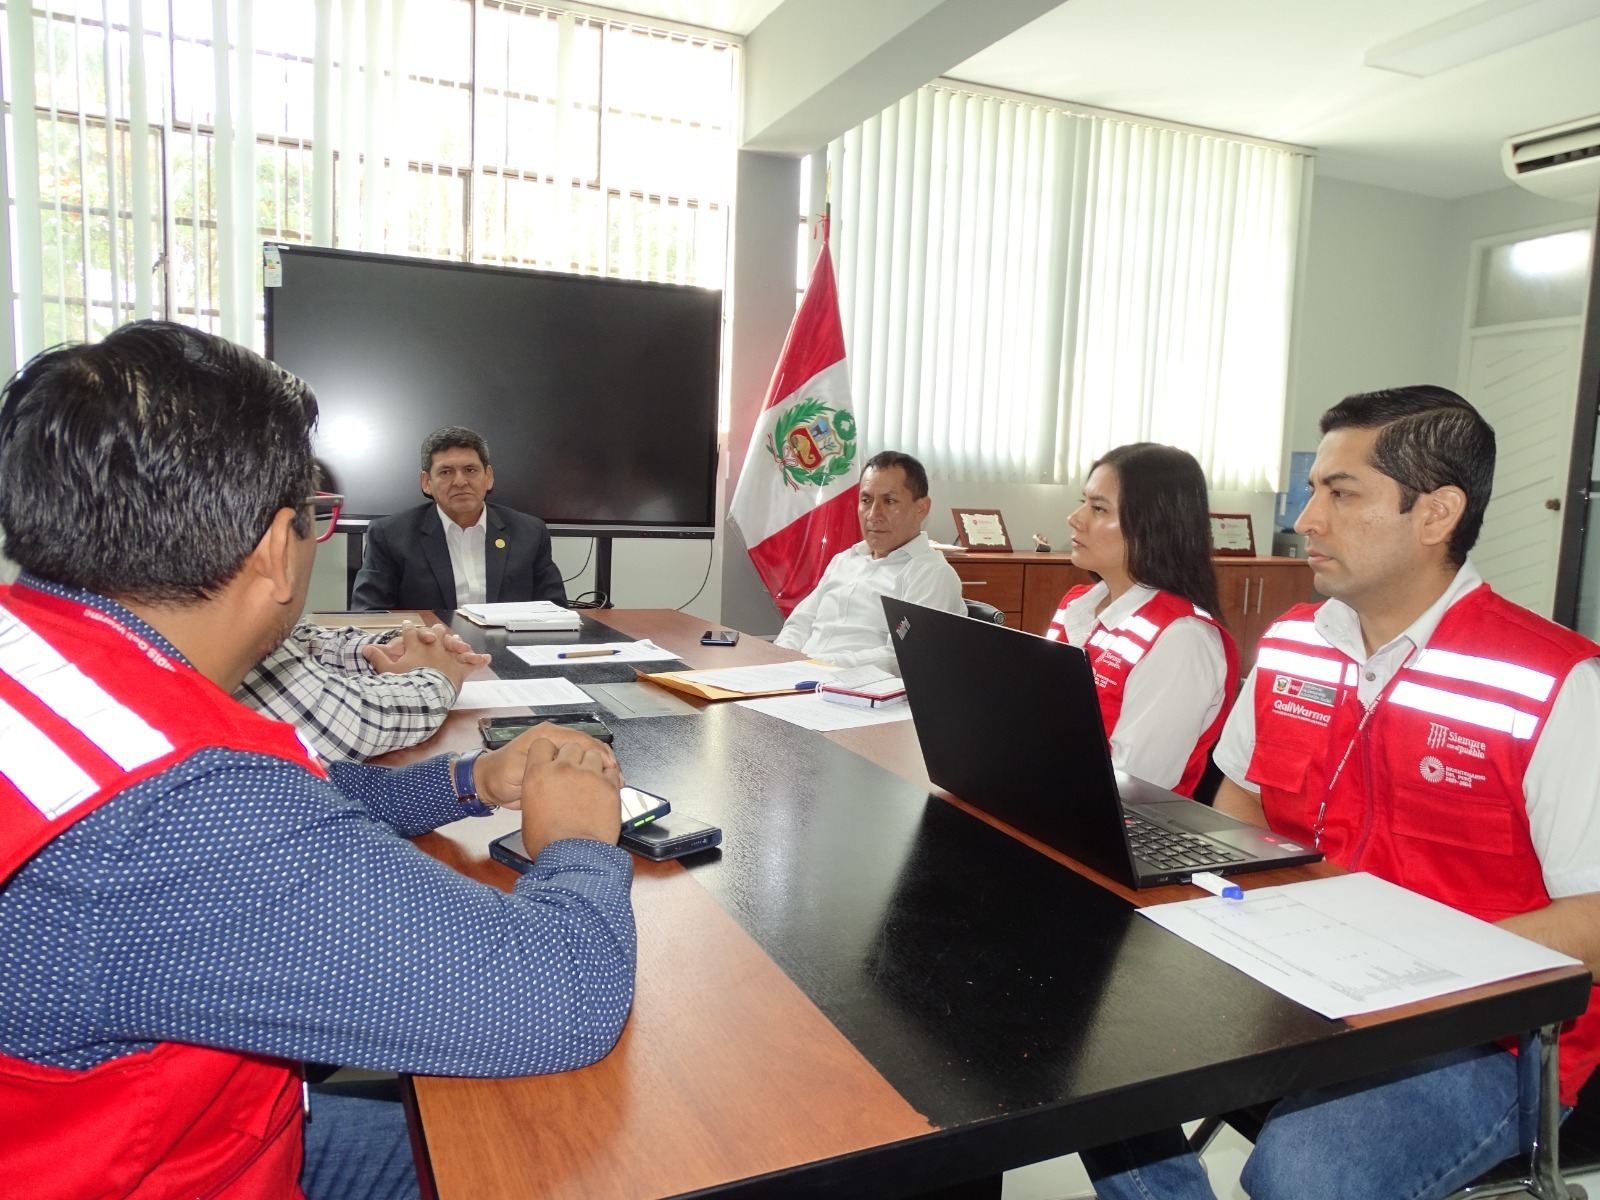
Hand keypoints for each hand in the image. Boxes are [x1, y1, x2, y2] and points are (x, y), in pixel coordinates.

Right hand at [362, 621, 488, 690]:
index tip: (407, 624)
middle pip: (435, 631)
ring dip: (455, 643)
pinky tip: (487, 658)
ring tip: (458, 644)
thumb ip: (378, 658)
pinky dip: (478, 661)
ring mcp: (448, 656)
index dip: (408, 628)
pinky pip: (471, 663)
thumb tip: (365, 647)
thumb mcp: (387, 671)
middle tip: (434, 633)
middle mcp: (433, 647)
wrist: (422, 695)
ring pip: (453, 643)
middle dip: (434, 631)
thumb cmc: (404, 683)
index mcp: (415, 646)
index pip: (410, 632)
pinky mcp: (459, 668)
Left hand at [473, 722, 619, 808]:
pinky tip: (601, 784)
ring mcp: (558, 752)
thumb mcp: (519, 770)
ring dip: (601, 767)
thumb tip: (565, 769)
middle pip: (589, 746)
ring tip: (615, 781)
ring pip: (588, 755)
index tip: (610, 768)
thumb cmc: (499, 775)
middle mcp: (554, 740)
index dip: (598, 753)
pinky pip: (580, 765)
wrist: (489, 784)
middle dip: (605, 760)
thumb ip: (542, 767)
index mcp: (546, 735)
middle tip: (617, 777)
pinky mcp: (559, 765)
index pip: (580, 739)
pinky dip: (592, 774)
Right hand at [518, 738, 624, 852]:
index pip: (543, 744)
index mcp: (538, 774)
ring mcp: (588, 774)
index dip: (548, 751)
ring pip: (593, 754)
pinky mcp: (609, 784)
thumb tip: (544, 791)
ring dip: (593, 764)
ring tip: (590, 782)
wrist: (573, 856)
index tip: (553, 758)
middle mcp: (563, 769)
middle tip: (574, 773)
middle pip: (571, 746)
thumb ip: (538, 791)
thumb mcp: (529, 812)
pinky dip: (608, 776)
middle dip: (573, 757)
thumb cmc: (549, 843)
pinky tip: (603, 789)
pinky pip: (611, 770)